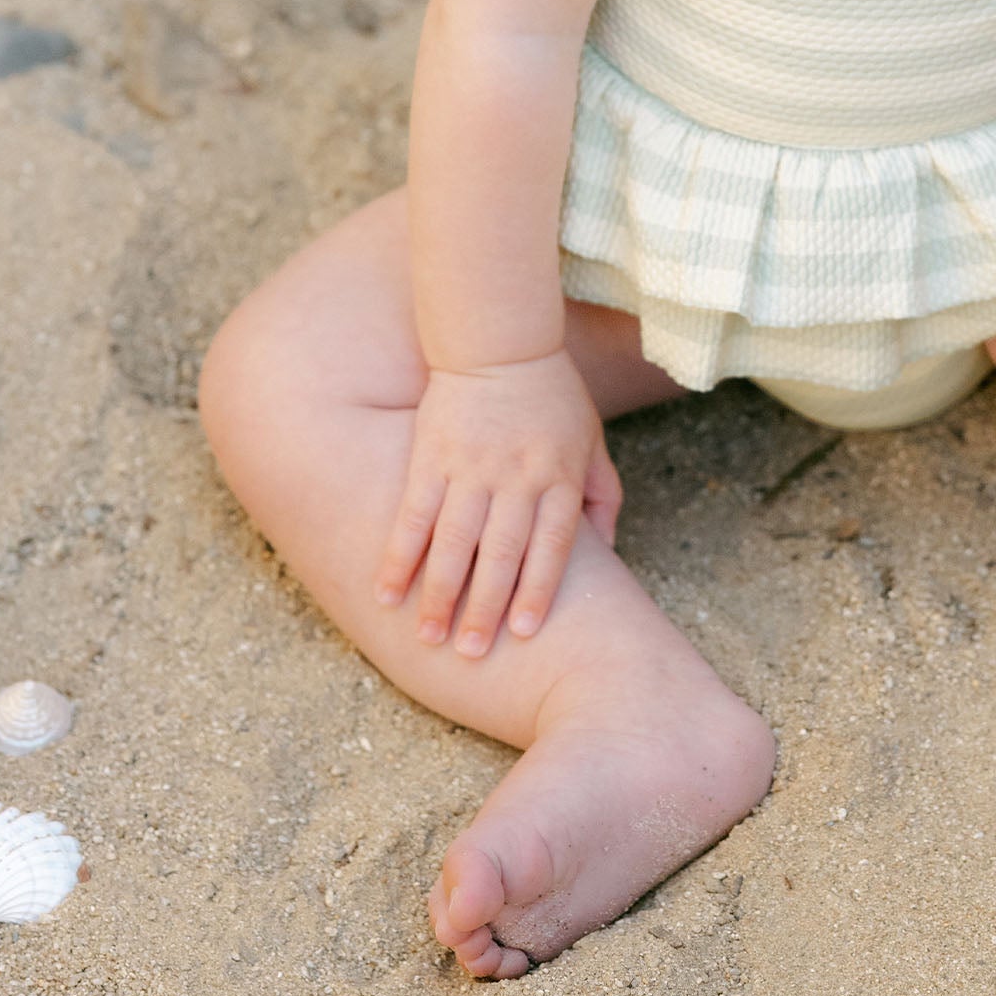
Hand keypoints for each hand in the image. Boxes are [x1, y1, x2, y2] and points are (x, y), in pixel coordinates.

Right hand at [374, 350, 621, 652]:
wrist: (501, 341)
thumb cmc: (554, 396)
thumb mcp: (593, 441)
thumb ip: (603, 495)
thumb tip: (609, 551)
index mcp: (559, 477)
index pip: (551, 545)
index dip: (537, 589)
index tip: (523, 632)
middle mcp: (517, 477)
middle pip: (502, 552)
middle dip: (486, 607)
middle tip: (471, 654)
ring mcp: (471, 467)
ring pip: (454, 541)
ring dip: (440, 593)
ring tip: (428, 636)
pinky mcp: (431, 456)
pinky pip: (412, 514)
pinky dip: (399, 555)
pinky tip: (386, 592)